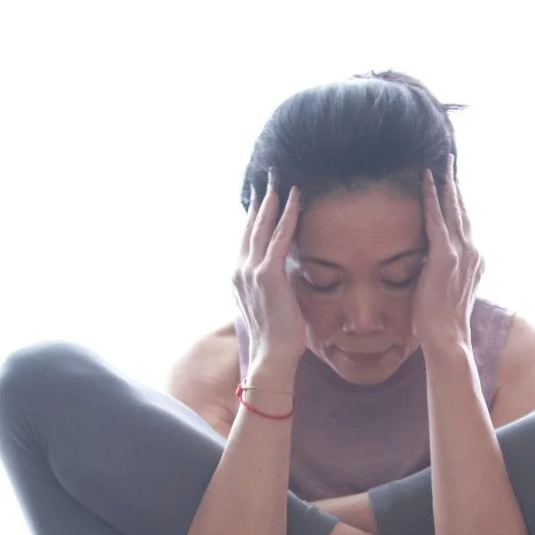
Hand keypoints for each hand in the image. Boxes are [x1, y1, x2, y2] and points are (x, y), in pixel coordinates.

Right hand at [232, 167, 310, 368]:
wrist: (271, 356)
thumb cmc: (274, 338)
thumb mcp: (268, 306)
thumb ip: (272, 286)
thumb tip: (285, 276)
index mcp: (238, 278)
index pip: (246, 240)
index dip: (253, 217)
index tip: (260, 197)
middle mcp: (239, 271)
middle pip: (250, 228)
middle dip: (260, 201)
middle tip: (267, 178)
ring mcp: (251, 271)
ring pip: (262, 227)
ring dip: (273, 202)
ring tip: (280, 181)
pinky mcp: (268, 274)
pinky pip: (279, 238)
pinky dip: (288, 216)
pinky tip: (295, 199)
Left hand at [410, 153, 485, 353]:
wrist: (447, 337)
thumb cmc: (441, 322)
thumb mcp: (445, 290)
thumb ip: (439, 272)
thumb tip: (423, 262)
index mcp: (474, 262)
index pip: (465, 227)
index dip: (459, 205)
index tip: (453, 186)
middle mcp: (473, 253)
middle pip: (463, 212)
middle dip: (456, 186)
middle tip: (450, 162)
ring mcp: (461, 254)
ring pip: (454, 210)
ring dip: (447, 185)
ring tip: (442, 164)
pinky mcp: (445, 256)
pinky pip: (437, 219)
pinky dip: (432, 197)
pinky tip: (427, 179)